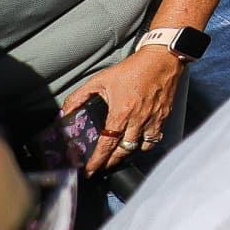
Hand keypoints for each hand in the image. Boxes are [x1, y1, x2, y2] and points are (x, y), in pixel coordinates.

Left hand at [58, 46, 187, 167]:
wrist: (162, 59)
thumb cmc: (132, 69)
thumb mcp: (100, 80)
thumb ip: (79, 96)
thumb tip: (65, 111)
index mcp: (121, 113)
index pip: (107, 145)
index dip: (97, 161)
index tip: (90, 170)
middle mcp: (138, 120)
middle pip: (123, 151)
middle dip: (111, 162)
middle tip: (102, 166)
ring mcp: (153, 119)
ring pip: (140, 147)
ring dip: (128, 152)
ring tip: (119, 153)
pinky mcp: (164, 116)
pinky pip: (155, 138)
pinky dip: (146, 142)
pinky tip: (139, 140)